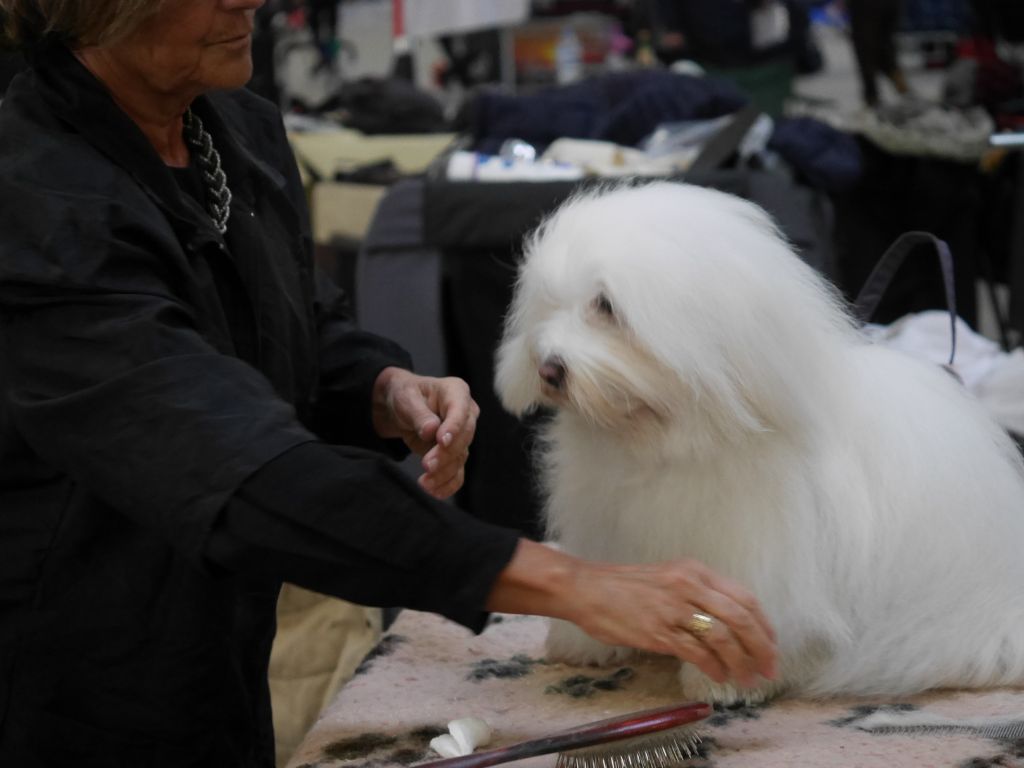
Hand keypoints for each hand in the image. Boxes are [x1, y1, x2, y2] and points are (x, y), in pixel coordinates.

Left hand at [371, 367, 478, 498]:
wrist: (399, 407)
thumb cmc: (405, 395)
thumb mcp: (406, 398)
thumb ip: (419, 413)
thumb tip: (431, 431)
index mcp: (456, 392)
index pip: (461, 411)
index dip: (454, 427)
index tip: (441, 441)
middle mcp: (465, 415)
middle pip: (464, 438)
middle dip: (446, 454)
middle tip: (426, 465)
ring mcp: (461, 436)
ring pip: (460, 458)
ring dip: (443, 473)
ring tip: (424, 483)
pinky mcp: (454, 454)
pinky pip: (457, 472)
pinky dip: (448, 484)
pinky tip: (435, 492)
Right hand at [486, 541, 776, 687]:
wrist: (587, 588)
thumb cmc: (624, 586)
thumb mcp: (668, 576)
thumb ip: (697, 592)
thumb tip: (727, 620)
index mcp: (694, 570)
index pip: (743, 597)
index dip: (764, 624)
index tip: (771, 644)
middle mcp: (688, 586)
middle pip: (740, 618)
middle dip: (762, 647)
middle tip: (770, 668)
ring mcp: (673, 609)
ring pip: (723, 638)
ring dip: (741, 663)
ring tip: (747, 679)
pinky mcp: (659, 631)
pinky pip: (697, 653)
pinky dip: (715, 668)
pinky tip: (720, 677)